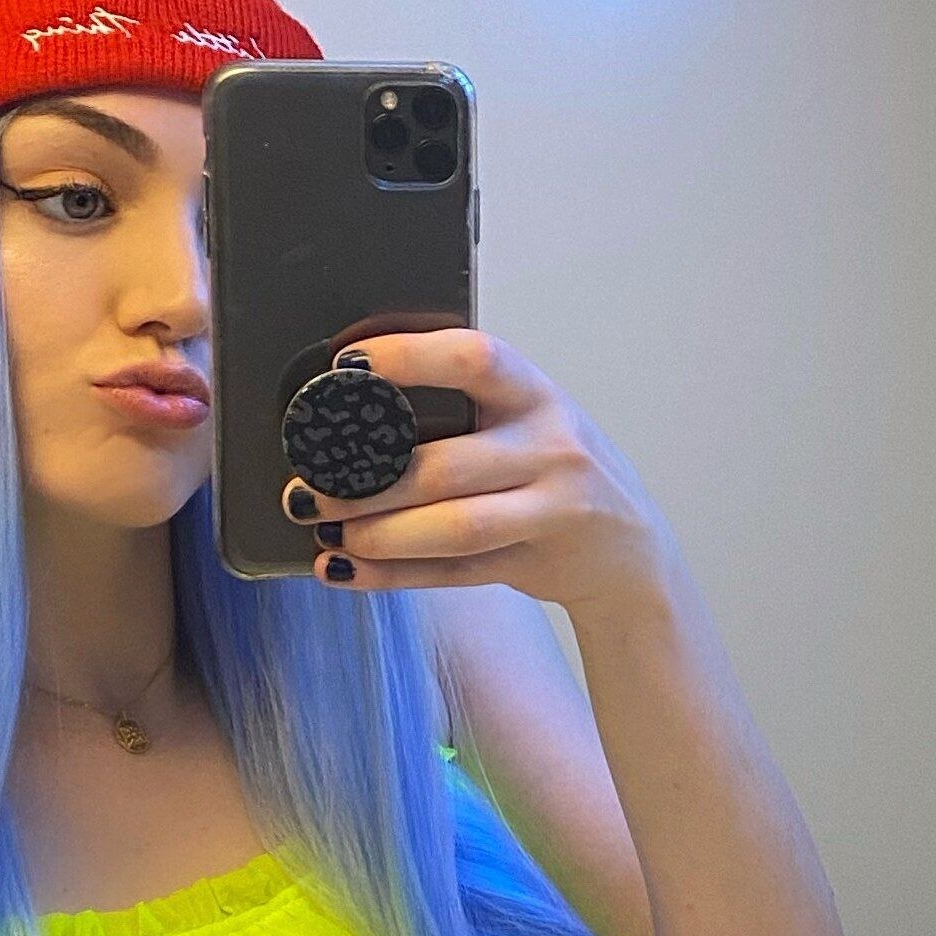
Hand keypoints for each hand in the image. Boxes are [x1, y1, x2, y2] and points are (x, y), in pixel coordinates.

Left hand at [286, 333, 672, 618]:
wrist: (629, 550)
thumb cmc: (554, 470)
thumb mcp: (529, 420)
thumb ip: (466, 405)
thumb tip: (350, 400)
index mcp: (537, 394)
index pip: (474, 360)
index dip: (407, 358)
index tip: (344, 367)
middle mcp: (551, 447)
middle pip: (447, 465)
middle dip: (365, 482)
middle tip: (306, 489)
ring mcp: (552, 509)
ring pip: (453, 528)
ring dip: (377, 535)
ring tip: (326, 533)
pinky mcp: (537, 563)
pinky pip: (455, 575)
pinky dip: (392, 576)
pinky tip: (344, 572)